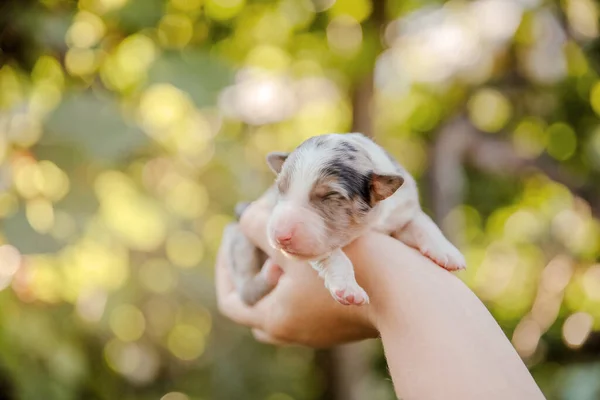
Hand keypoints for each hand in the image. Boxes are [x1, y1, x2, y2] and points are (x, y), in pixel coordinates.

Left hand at [215, 195, 377, 347]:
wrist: (411, 292)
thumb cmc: (355, 264)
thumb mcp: (298, 239)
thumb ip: (260, 225)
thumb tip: (244, 218)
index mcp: (277, 318)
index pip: (232, 301)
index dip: (225, 266)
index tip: (232, 234)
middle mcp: (295, 333)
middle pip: (256, 307)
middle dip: (252, 273)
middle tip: (257, 242)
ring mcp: (320, 333)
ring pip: (285, 306)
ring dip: (280, 277)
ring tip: (286, 243)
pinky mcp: (341, 326)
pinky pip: (309, 306)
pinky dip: (302, 284)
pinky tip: (316, 255)